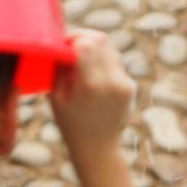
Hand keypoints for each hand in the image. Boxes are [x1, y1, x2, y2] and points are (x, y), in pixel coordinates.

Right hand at [50, 29, 134, 166]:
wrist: (98, 148)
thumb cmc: (70, 123)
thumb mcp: (56, 97)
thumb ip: (59, 68)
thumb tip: (61, 43)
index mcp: (90, 85)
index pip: (85, 43)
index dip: (72, 38)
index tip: (63, 44)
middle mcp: (111, 82)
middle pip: (100, 39)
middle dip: (84, 37)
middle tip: (71, 45)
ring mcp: (124, 83)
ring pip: (110, 48)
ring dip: (94, 48)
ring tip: (80, 60)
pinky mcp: (130, 86)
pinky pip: (115, 62)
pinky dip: (103, 62)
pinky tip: (92, 75)